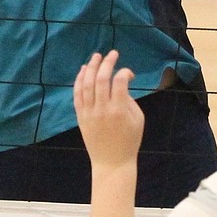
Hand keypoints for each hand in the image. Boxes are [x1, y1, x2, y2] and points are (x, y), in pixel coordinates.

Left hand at [74, 51, 144, 172]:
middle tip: (112, 53)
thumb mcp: (138, 120)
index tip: (130, 74)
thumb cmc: (129, 141)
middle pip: (101, 79)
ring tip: (96, 56)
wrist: (111, 163)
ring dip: (91, 67)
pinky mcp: (81, 117)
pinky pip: (77, 95)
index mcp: (119, 110)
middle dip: (107, 63)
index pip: (120, 81)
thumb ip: (130, 100)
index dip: (125, 72)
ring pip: (87, 84)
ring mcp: (89, 113)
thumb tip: (121, 84)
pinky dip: (79, 81)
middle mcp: (102, 109)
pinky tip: (83, 71)